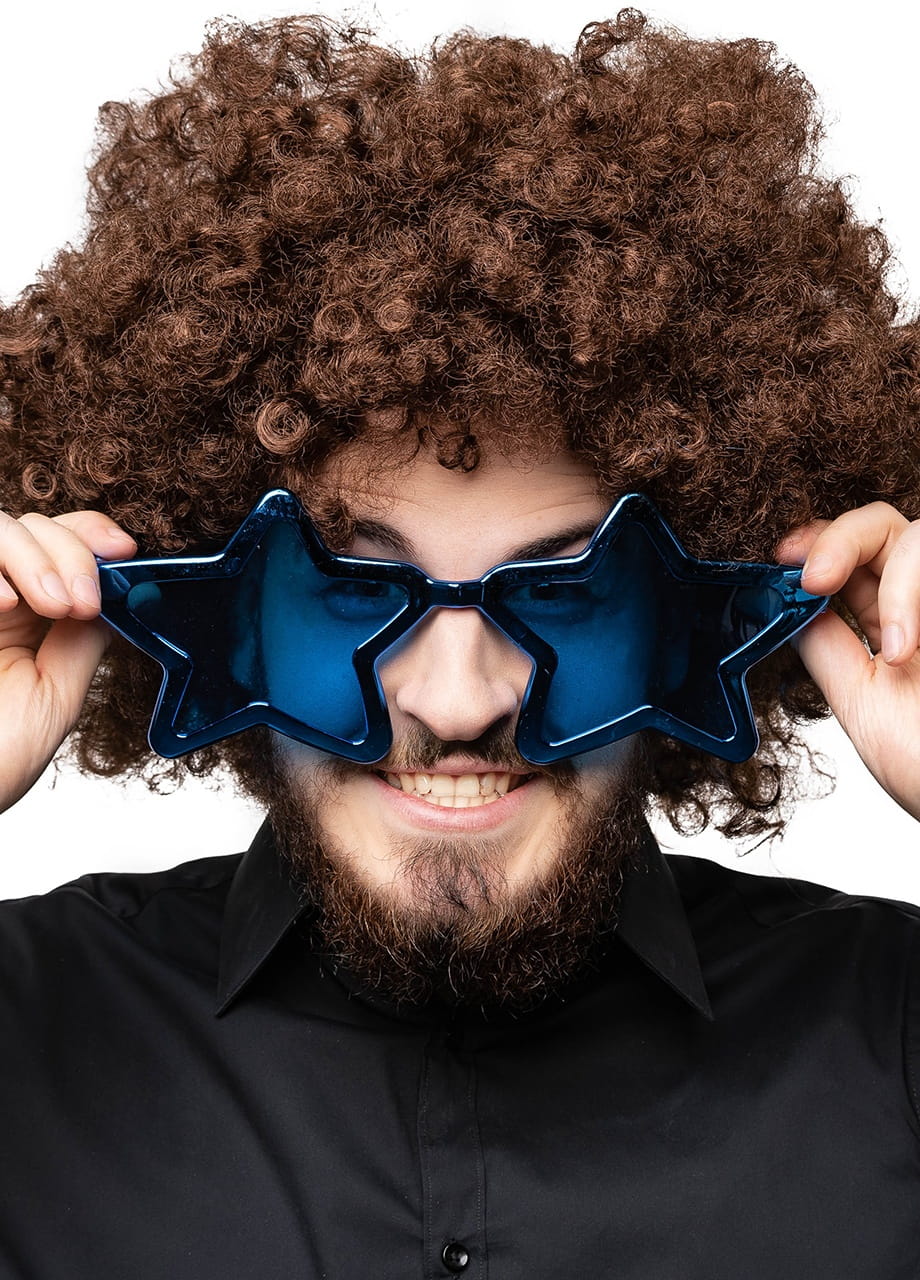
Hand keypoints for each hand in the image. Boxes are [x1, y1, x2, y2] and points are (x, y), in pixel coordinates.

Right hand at [0, 510, 135, 812]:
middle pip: (33, 526)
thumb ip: (82, 642)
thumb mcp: (54, 698)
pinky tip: (3, 605)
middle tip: (81, 603)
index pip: (64, 544)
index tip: (123, 552)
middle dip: (70, 553)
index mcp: (30, 618)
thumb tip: (121, 594)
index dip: (94, 536)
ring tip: (49, 606)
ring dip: (33, 556)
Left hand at [776, 503, 919, 820]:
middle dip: (842, 539)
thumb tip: (784, 604)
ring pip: (919, 536)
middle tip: (814, 578)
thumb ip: (827, 649)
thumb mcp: (863, 704)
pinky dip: (913, 594)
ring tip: (896, 651)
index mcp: (894, 626)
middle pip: (883, 528)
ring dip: (898, 584)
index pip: (853, 557)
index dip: (817, 544)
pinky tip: (909, 650)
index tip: (783, 557)